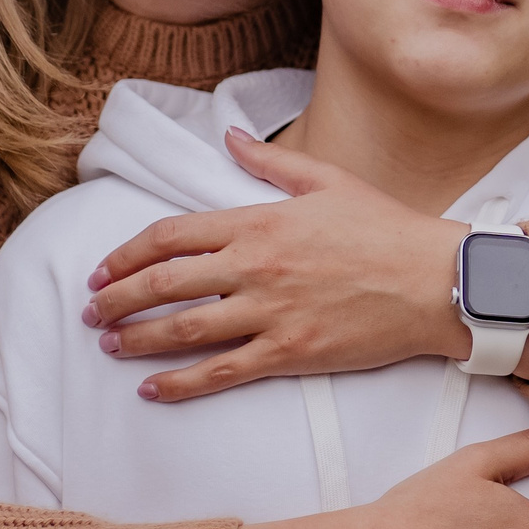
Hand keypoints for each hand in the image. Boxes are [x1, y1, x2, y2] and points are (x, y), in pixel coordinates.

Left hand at [84, 130, 528, 398]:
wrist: (437, 281)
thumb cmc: (387, 228)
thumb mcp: (329, 180)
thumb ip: (271, 161)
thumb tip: (228, 139)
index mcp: (260, 222)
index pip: (172, 236)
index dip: (126, 254)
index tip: (103, 269)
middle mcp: (256, 267)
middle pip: (164, 284)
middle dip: (116, 300)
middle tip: (91, 311)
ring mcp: (271, 313)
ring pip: (183, 331)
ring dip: (137, 340)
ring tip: (110, 345)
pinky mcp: (290, 353)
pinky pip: (221, 372)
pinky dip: (180, 383)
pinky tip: (152, 389)